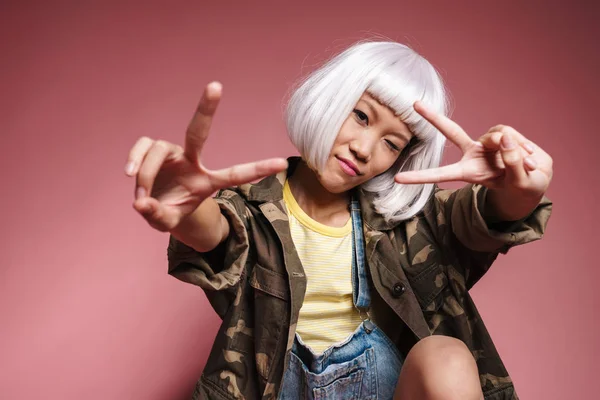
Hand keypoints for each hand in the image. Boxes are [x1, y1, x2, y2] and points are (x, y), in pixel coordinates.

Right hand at [125, 82, 287, 231]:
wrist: (154, 206)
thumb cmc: (168, 212)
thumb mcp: (165, 221)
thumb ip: (157, 215)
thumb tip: (140, 202)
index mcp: (207, 182)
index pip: (235, 174)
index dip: (258, 169)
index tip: (282, 163)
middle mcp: (192, 161)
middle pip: (198, 131)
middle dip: (206, 108)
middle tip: (215, 85)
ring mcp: (173, 153)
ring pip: (158, 149)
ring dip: (145, 173)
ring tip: (141, 196)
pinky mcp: (154, 149)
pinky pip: (143, 146)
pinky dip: (135, 159)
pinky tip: (129, 173)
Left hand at [394, 101, 552, 200]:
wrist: (536, 179)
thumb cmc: (524, 186)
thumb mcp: (521, 182)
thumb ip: (514, 162)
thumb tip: (505, 137)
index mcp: (470, 173)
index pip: (442, 174)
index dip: (420, 177)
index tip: (397, 178)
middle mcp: (473, 154)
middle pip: (451, 131)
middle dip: (433, 117)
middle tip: (415, 104)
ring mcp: (486, 143)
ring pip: (497, 134)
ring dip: (515, 149)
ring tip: (528, 165)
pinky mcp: (500, 135)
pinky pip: (509, 132)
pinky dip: (523, 145)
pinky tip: (531, 159)